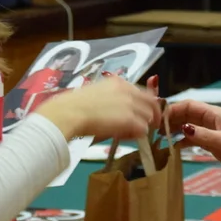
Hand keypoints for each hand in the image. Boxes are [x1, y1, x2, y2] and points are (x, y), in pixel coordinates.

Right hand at [36, 76, 159, 140]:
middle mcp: (128, 90)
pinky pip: (143, 129)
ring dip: (144, 126)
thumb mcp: (96, 95)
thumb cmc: (74, 106)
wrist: (68, 113)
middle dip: (152, 115)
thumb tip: (119, 112)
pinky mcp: (130, 120)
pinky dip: (138, 135)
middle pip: (151, 103)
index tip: (143, 113)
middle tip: (148, 126)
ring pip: (149, 116)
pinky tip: (127, 138)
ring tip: (132, 133)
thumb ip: (112, 100)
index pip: (142, 92)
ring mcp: (130, 105)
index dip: (145, 104)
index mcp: (118, 82)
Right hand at [164, 100, 220, 176]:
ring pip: (187, 126)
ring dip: (174, 130)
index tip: (158, 118)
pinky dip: (181, 142)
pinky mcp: (211, 143)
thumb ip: (204, 135)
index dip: (173, 109)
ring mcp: (210, 132)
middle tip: (154, 129)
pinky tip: (172, 148)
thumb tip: (184, 129)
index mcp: (213, 114)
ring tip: (159, 138)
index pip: (189, 106)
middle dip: (170, 120)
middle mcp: (209, 120)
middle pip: (185, 115)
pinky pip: (192, 139)